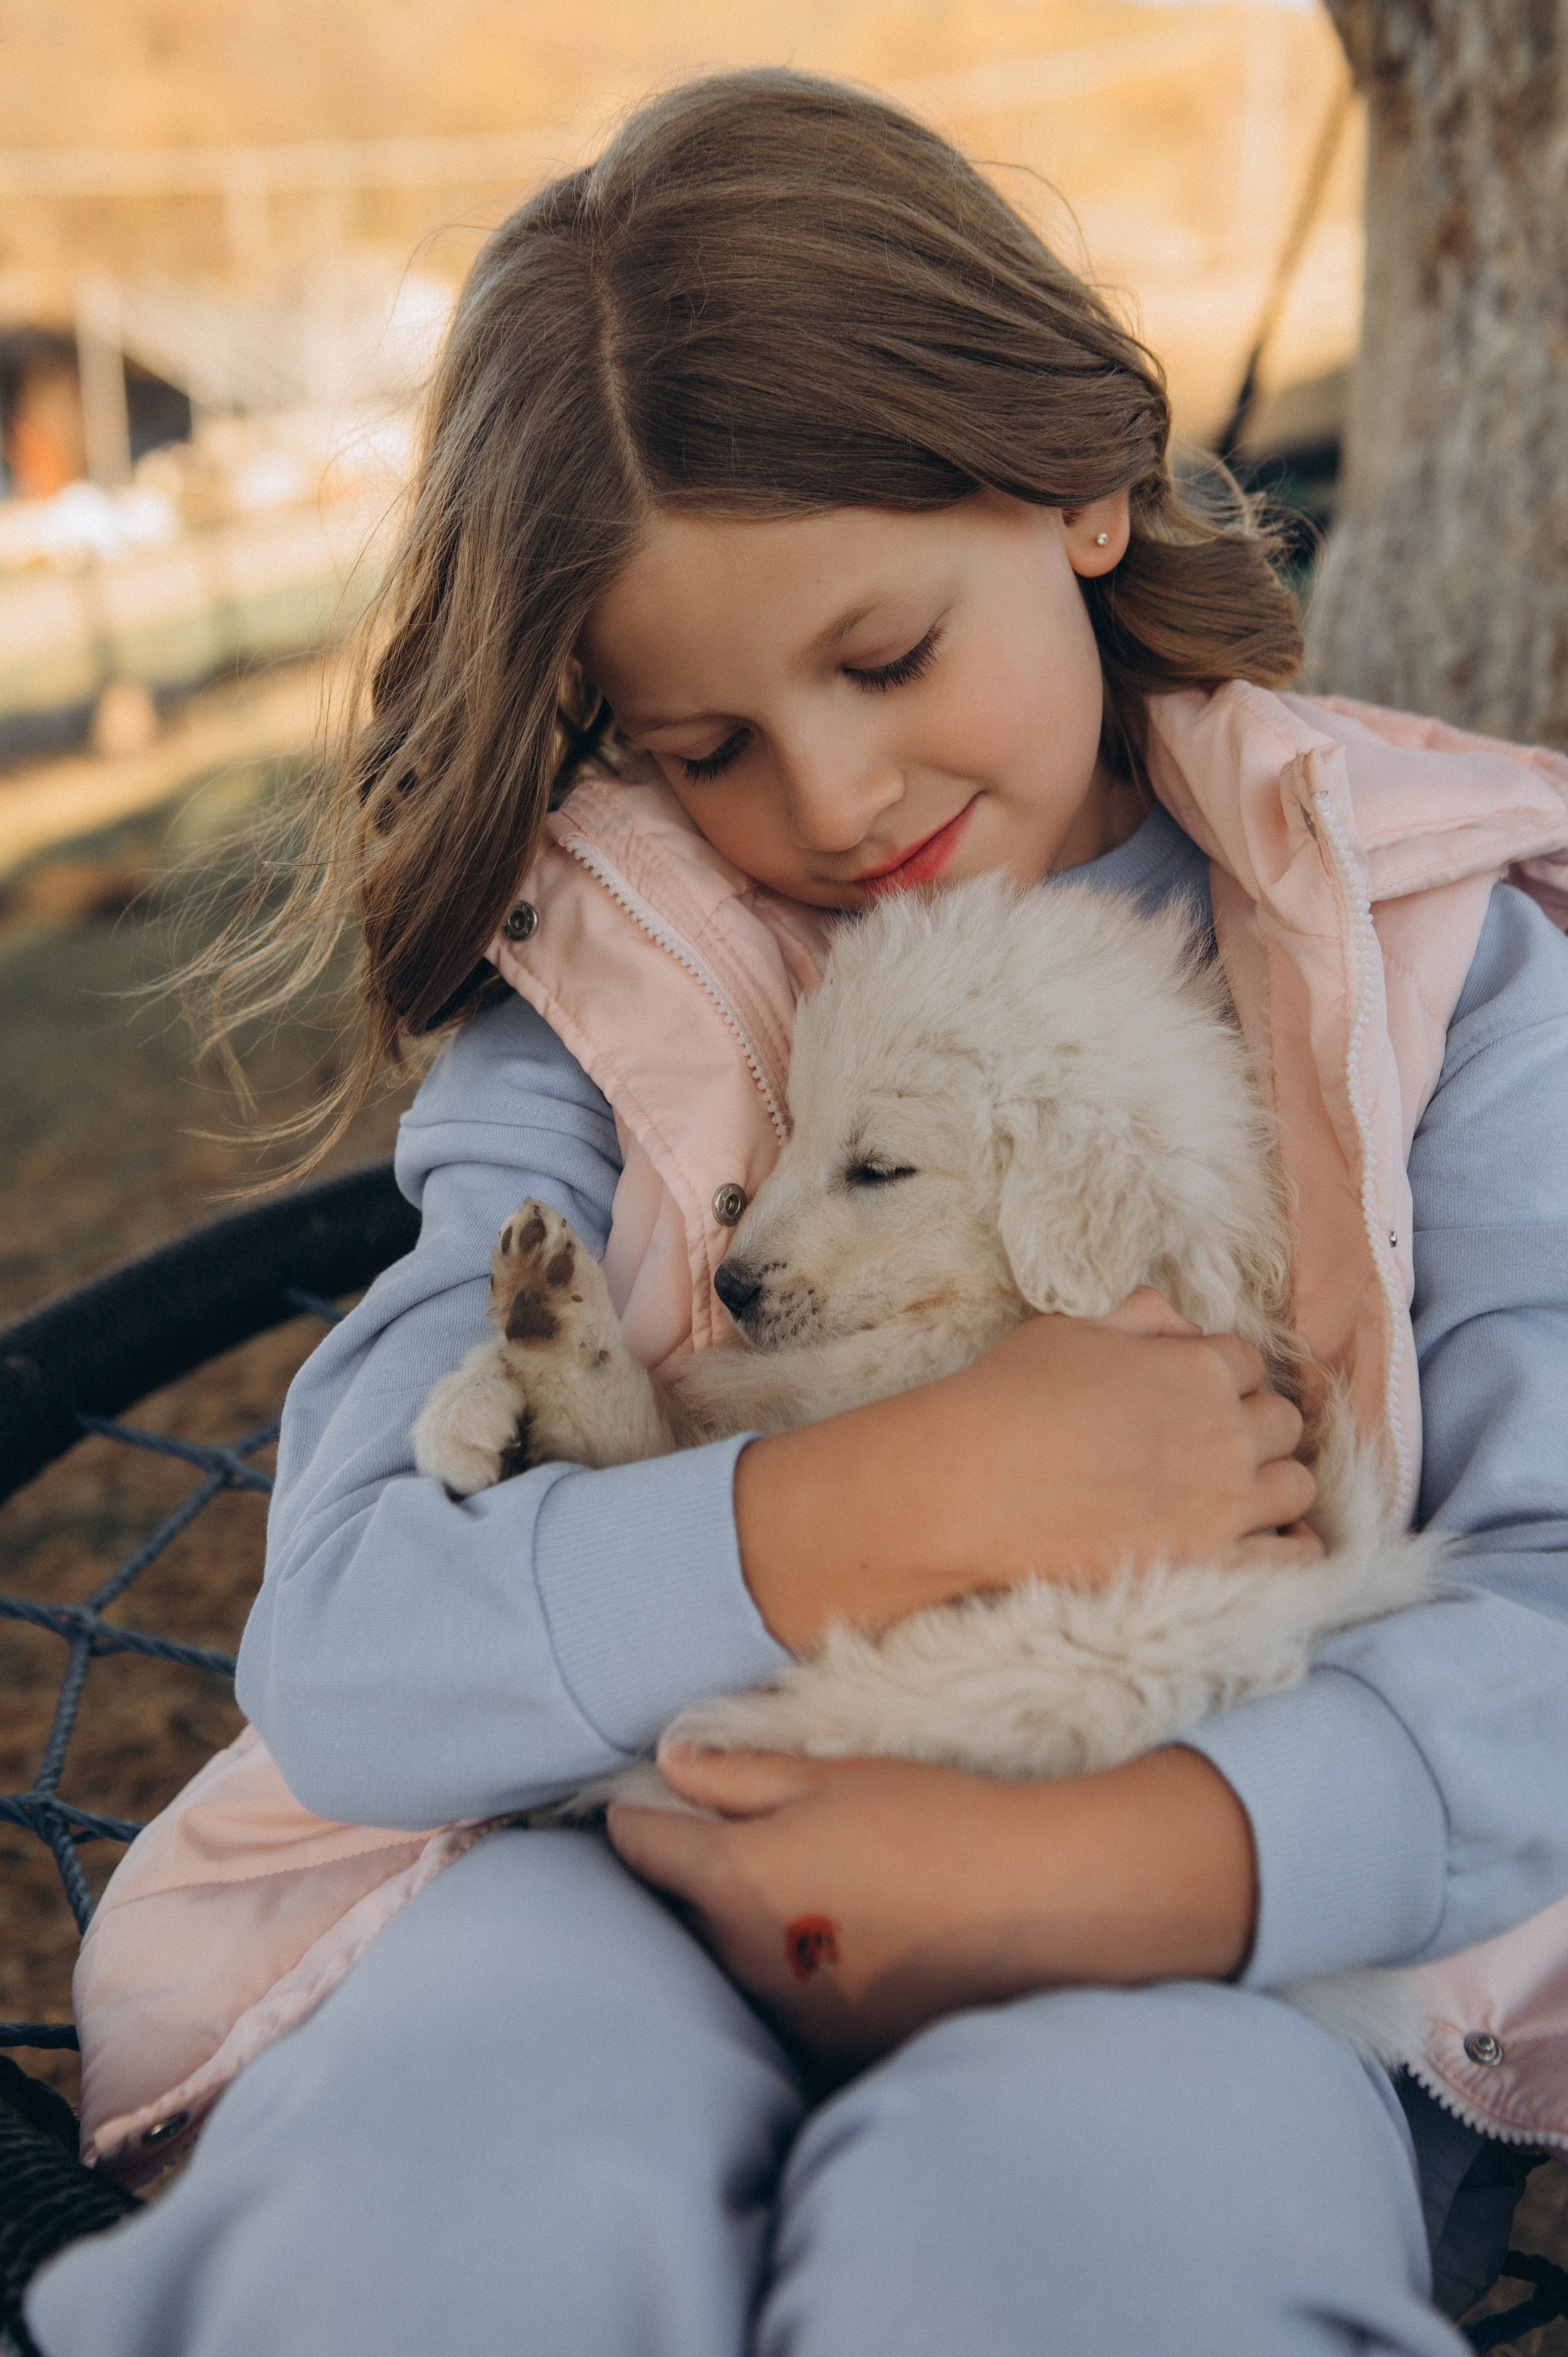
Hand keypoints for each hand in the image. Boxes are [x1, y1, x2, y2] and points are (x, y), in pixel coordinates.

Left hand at [607, 1741, 1257, 2077]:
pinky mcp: (832, 2050)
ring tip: (808, 1886)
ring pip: (730, 1959)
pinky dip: (794, 1971)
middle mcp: (742, 1960)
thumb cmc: (931, 1822)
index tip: (643, 1801)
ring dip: (743, 1925)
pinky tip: (849, 1937)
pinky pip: (784, 2002)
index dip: (634, 1817)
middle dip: (691, 1874)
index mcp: (732, 1882)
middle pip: (681, 1910)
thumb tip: (666, 1762)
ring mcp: (786, 2015)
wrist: (1034, 1903)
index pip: (640, 1848)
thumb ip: (734, 1776)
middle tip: (734, 1834)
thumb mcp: (828, 1778)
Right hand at [735, 1288, 1319, 1649]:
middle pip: (1281, 1419)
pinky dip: (1292, 1540)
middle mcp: (1225, 1433)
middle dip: (1251, 1420)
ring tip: (1235, 1485)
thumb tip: (1182, 1324)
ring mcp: (1225, 1503)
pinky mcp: (1214, 1563)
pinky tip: (1265, 1534)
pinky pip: (1295, 1553)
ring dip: (1273, 1476)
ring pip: (1296, 1483)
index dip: (1220, 1371)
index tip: (1190, 1390)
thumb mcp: (1069, 1328)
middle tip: (1207, 1437)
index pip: (1249, 1359)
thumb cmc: (1010, 1400)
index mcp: (1197, 1368)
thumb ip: (1139, 1316)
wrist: (970, 1490)